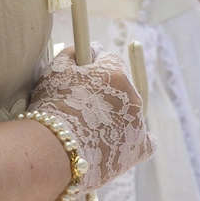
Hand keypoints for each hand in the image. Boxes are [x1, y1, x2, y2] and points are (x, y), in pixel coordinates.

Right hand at [29, 44, 154, 192]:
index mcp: (115, 73)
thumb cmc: (52, 109)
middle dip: (106, 91)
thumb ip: (72, 53)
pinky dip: (137, 141)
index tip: (83, 73)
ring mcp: (138, 123)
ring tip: (92, 128)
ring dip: (117, 115)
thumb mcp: (55, 70)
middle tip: (83, 104)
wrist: (53, 152)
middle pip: (122, 85)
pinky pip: (147, 142)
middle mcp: (132, 95)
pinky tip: (125, 142)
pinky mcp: (138, 149)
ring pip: (131, 112)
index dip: (93, 66)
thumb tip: (85, 48)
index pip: (109, 59)